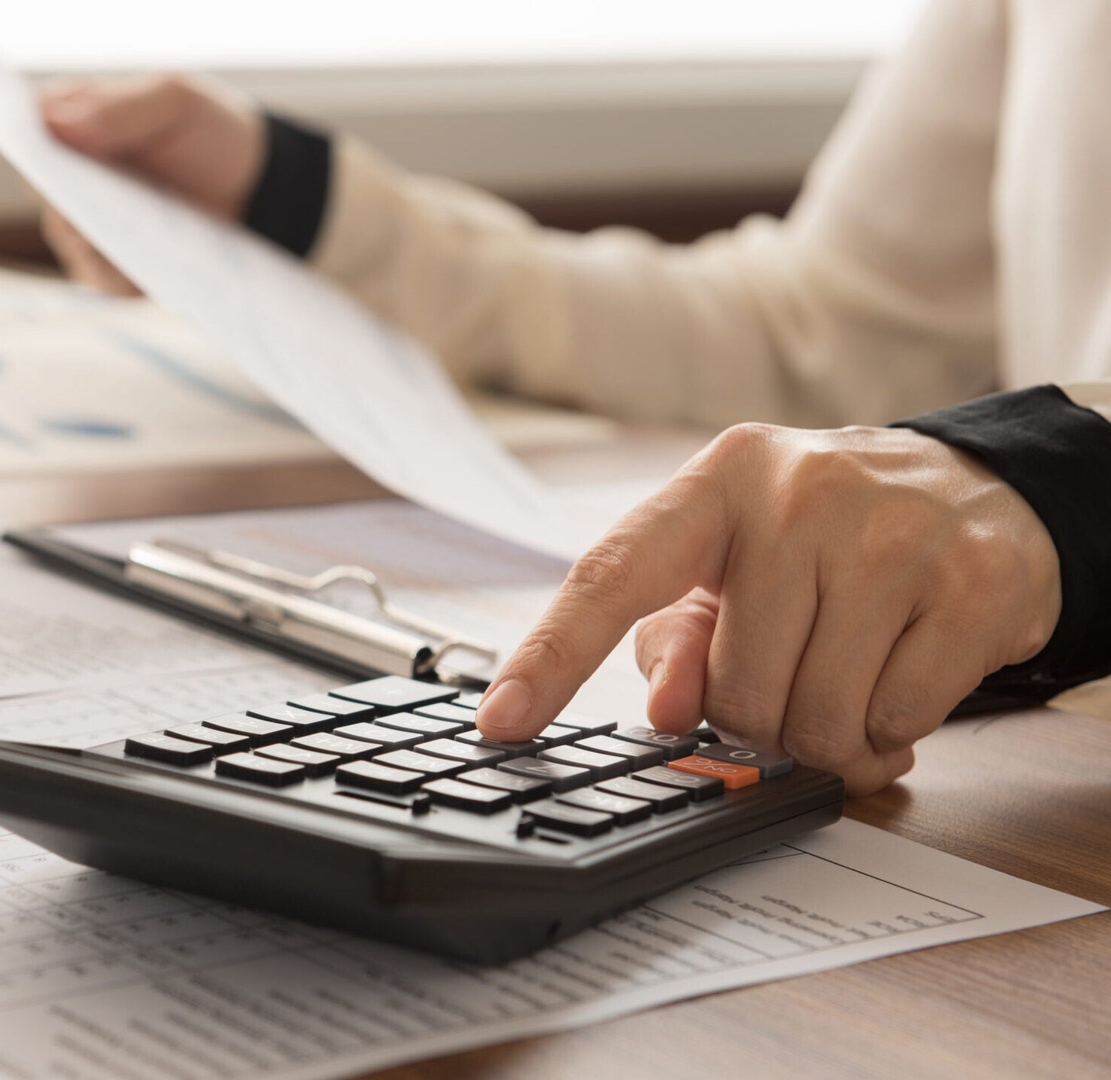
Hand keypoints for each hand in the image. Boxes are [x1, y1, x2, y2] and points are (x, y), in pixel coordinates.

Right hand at [38, 75, 264, 294]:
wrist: (251, 184)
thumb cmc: (205, 130)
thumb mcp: (175, 101)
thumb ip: (119, 108)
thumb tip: (55, 124)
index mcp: (72, 121)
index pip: (30, 130)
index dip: (28, 143)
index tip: (37, 154)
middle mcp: (68, 174)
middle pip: (43, 189)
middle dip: (62, 195)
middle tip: (79, 202)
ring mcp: (85, 222)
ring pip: (67, 237)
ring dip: (91, 240)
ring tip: (118, 238)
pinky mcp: (110, 264)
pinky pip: (103, 276)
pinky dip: (121, 275)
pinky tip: (144, 270)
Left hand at [473, 423, 1061, 793]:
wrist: (980, 491)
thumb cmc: (826, 540)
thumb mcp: (732, 569)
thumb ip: (677, 637)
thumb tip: (669, 712)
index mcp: (715, 482)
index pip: (611, 575)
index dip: (550, 657)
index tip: (500, 721)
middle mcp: (799, 493)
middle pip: (736, 690)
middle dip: (760, 717)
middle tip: (793, 676)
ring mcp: (893, 533)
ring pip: (819, 718)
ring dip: (830, 735)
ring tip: (850, 679)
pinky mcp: (973, 583)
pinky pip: (900, 720)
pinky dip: (893, 731)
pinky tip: (901, 678)